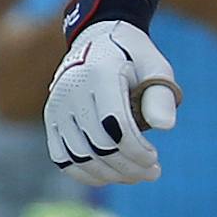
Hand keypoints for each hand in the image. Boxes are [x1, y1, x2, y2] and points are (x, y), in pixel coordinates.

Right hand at [44, 21, 180, 186]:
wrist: (98, 40)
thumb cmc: (134, 56)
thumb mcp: (156, 66)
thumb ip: (161, 94)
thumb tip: (166, 127)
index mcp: (99, 74)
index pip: (116, 125)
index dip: (136, 150)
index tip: (155, 159)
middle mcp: (71, 91)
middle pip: (98, 145)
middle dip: (127, 166)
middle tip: (153, 172)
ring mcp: (56, 107)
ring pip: (79, 156)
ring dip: (109, 174)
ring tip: (137, 175)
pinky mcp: (51, 119)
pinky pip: (61, 157)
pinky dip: (84, 173)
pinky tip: (110, 176)